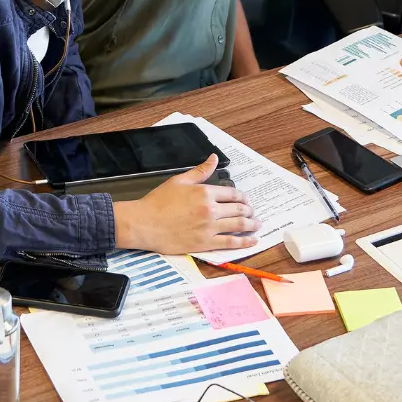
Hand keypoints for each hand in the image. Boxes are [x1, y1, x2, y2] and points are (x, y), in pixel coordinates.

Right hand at [112, 155, 258, 253]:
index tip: (246, 200)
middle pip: (238, 209)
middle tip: (253, 213)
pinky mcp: (205, 243)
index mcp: (205, 192)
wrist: (145, 223)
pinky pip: (230, 243)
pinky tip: (252, 241)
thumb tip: (214, 158)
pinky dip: (244, 242)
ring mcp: (209, 227)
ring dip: (251, 225)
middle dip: (249, 210)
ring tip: (257, 225)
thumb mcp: (180, 181)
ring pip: (238, 225)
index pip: (232, 194)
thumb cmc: (159, 202)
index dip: (242, 197)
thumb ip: (200, 171)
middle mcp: (210, 209)